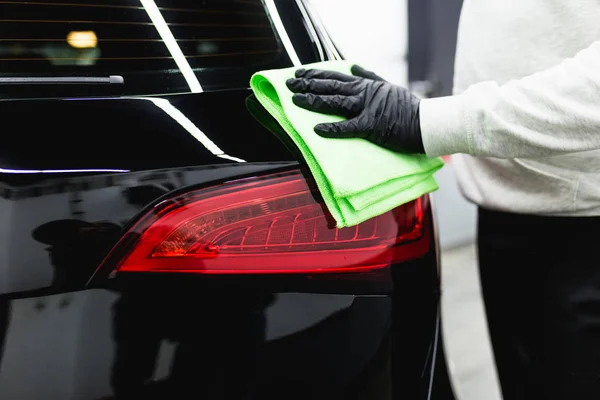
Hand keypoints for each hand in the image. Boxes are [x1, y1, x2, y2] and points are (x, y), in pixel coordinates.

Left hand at [286, 65, 423, 153]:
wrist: (424, 123)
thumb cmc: (407, 107)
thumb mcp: (387, 86)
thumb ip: (369, 75)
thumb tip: (353, 66)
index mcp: (365, 84)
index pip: (335, 77)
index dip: (315, 74)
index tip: (299, 73)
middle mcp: (363, 93)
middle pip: (330, 87)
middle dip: (307, 85)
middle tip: (289, 83)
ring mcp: (367, 108)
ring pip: (335, 102)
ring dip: (313, 100)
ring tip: (296, 99)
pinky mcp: (371, 126)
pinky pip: (348, 127)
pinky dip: (333, 128)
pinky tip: (318, 129)